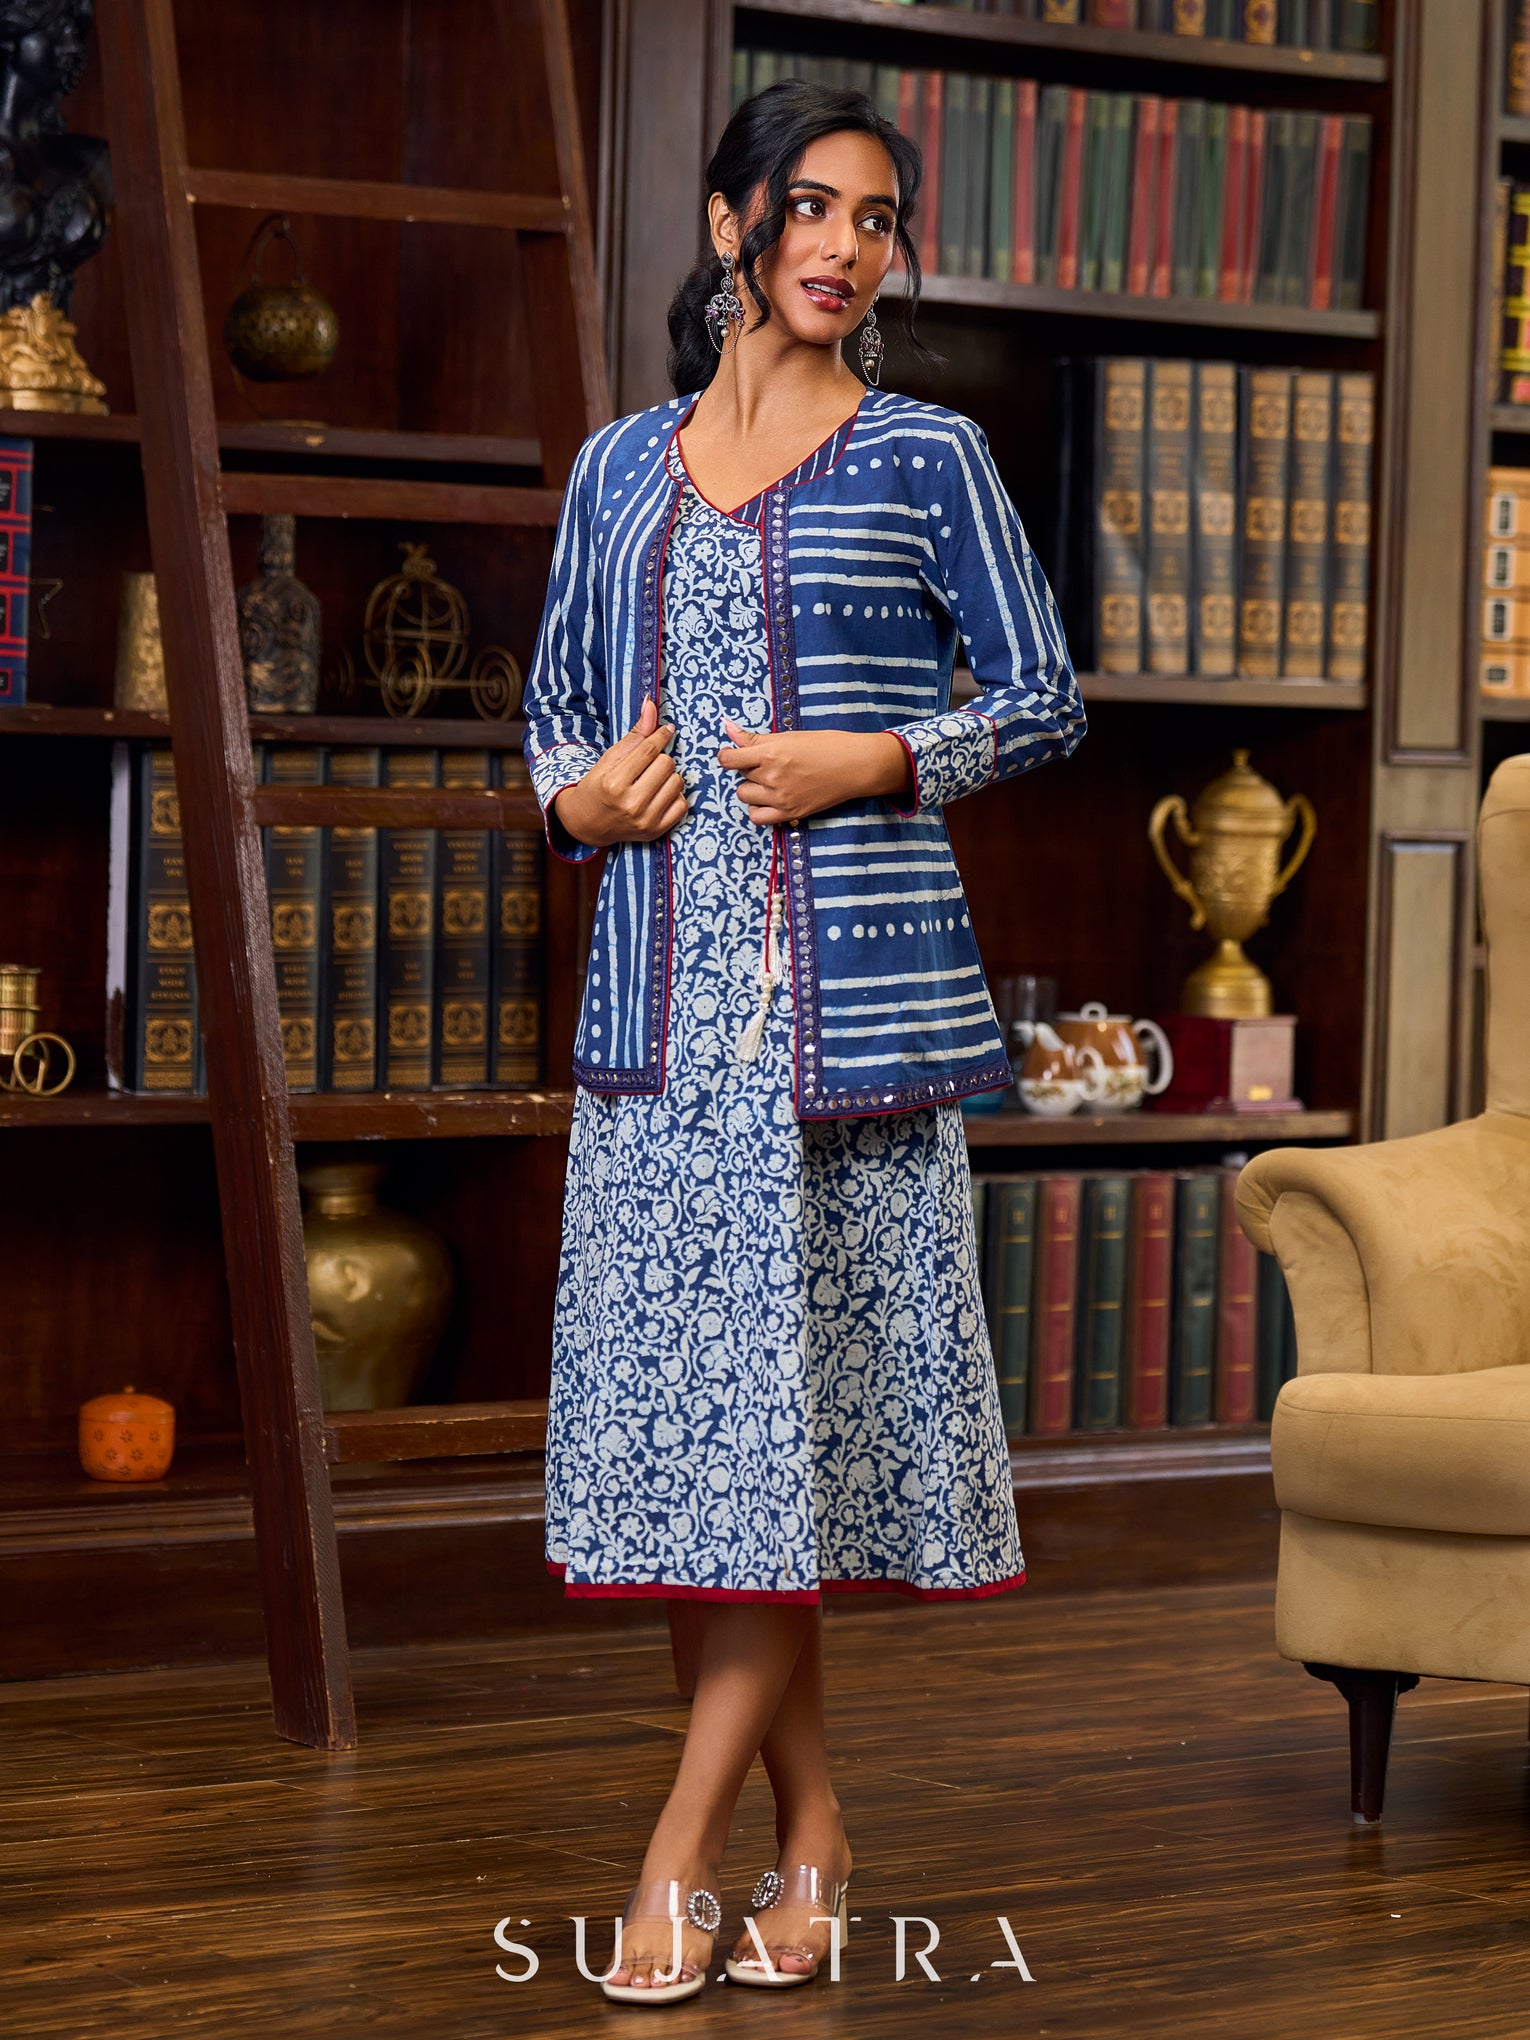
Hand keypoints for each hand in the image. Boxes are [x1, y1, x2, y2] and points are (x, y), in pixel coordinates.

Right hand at [552, 695, 688, 846]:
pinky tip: (660, 794)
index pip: (649, 750)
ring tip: (652, 780)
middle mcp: (631, 804)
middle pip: (667, 764)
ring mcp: (646, 820)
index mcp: (615, 783)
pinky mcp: (656, 831)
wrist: (589, 823)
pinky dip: (674, 795)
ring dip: (668, 776)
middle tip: (648, 764)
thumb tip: (651, 705)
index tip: (667, 729)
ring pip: (677, 782)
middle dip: (660, 759)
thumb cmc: (598, 787)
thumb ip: (634, 735)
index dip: (661, 735)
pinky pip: (682, 804)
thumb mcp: (609, 758)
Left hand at [717, 718, 912, 824]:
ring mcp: (780, 798)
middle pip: (740, 776)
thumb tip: (726, 727)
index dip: (727, 756)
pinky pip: (757, 817)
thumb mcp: (789, 736)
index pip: (729, 759)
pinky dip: (757, 809)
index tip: (732, 755)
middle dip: (749, 770)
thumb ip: (755, 738)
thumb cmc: (826, 745)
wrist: (855, 765)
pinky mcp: (790, 813)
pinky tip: (767, 799)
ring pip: (745, 796)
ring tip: (769, 781)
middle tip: (768, 764)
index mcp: (770, 754)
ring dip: (752, 788)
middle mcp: (772, 777)